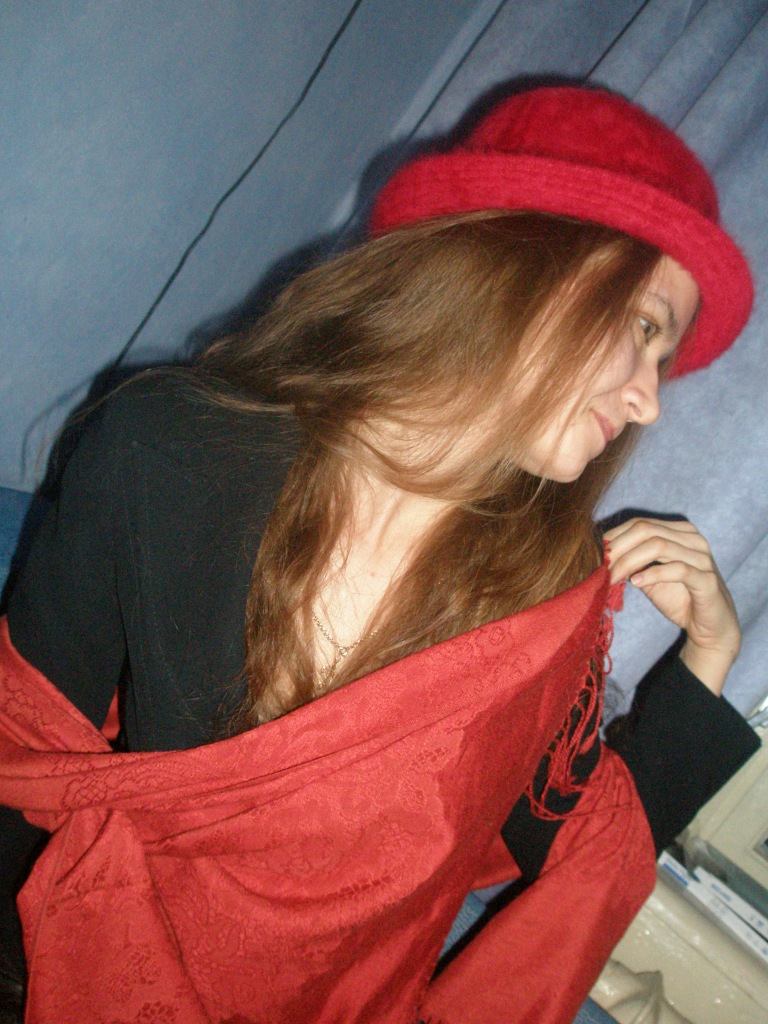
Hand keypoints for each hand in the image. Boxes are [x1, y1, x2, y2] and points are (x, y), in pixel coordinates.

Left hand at [603, 517, 740, 695]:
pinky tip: (635, 583)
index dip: (615, 537)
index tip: (596, 554)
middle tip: (600, 566)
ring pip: (658, 546)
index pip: (640, 524)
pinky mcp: (707, 580)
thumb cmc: (679, 598)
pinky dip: (652, 574)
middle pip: (646, 530)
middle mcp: (693, 539)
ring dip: (629, 562)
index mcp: (680, 532)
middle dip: (618, 548)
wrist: (710, 626)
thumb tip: (602, 555)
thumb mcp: (650, 577)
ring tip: (612, 577)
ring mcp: (703, 558)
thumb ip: (633, 563)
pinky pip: (677, 569)